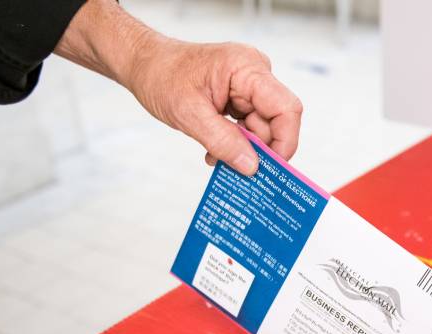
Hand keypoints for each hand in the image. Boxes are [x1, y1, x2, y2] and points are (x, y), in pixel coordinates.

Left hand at [55, 0, 301, 175]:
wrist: (145, 64)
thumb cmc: (161, 76)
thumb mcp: (189, 114)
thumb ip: (223, 142)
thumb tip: (251, 166)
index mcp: (247, 69)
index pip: (286, 108)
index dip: (285, 141)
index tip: (272, 168)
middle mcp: (254, 74)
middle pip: (275, 121)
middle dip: (258, 149)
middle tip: (238, 170)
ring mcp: (248, 85)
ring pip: (261, 128)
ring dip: (242, 148)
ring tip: (216, 156)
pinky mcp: (240, 96)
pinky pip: (248, 126)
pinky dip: (235, 142)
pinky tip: (215, 149)